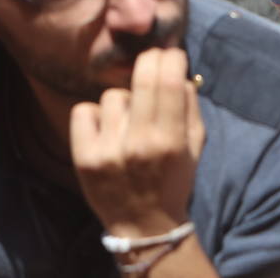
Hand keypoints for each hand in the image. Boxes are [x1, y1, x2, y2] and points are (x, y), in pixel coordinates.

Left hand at [70, 48, 204, 236]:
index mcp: (172, 140)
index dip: (171, 58)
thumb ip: (191, 106)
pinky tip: (106, 128)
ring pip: (113, 95)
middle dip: (149, 60)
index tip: (172, 54)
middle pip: (142, 80)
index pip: (171, 82)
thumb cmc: (174, 180)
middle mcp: (140, 144)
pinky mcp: (84, 158)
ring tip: (128, 119)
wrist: (143, 225)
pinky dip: (95, 114)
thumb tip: (178, 71)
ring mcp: (109, 151)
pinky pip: (84, 110)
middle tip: (152, 60)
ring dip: (123, 100)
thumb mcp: (195, 145)